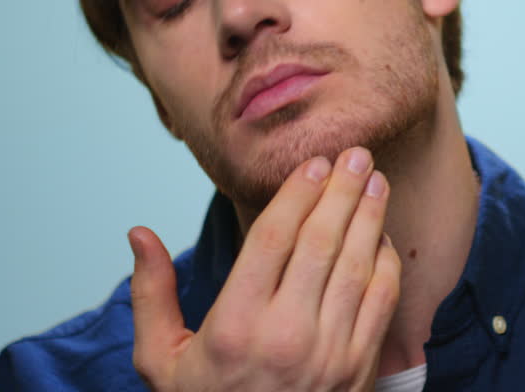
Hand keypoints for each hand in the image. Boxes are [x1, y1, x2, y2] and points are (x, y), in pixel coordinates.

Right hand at [127, 146, 401, 390]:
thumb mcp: (160, 361)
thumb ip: (151, 294)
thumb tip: (139, 233)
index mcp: (234, 326)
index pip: (274, 239)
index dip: (298, 193)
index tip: (313, 163)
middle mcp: (285, 337)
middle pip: (322, 243)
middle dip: (342, 191)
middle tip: (356, 154)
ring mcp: (328, 354)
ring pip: (357, 267)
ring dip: (370, 218)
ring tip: (376, 181)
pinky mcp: (357, 370)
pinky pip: (381, 304)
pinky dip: (385, 264)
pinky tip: (382, 236)